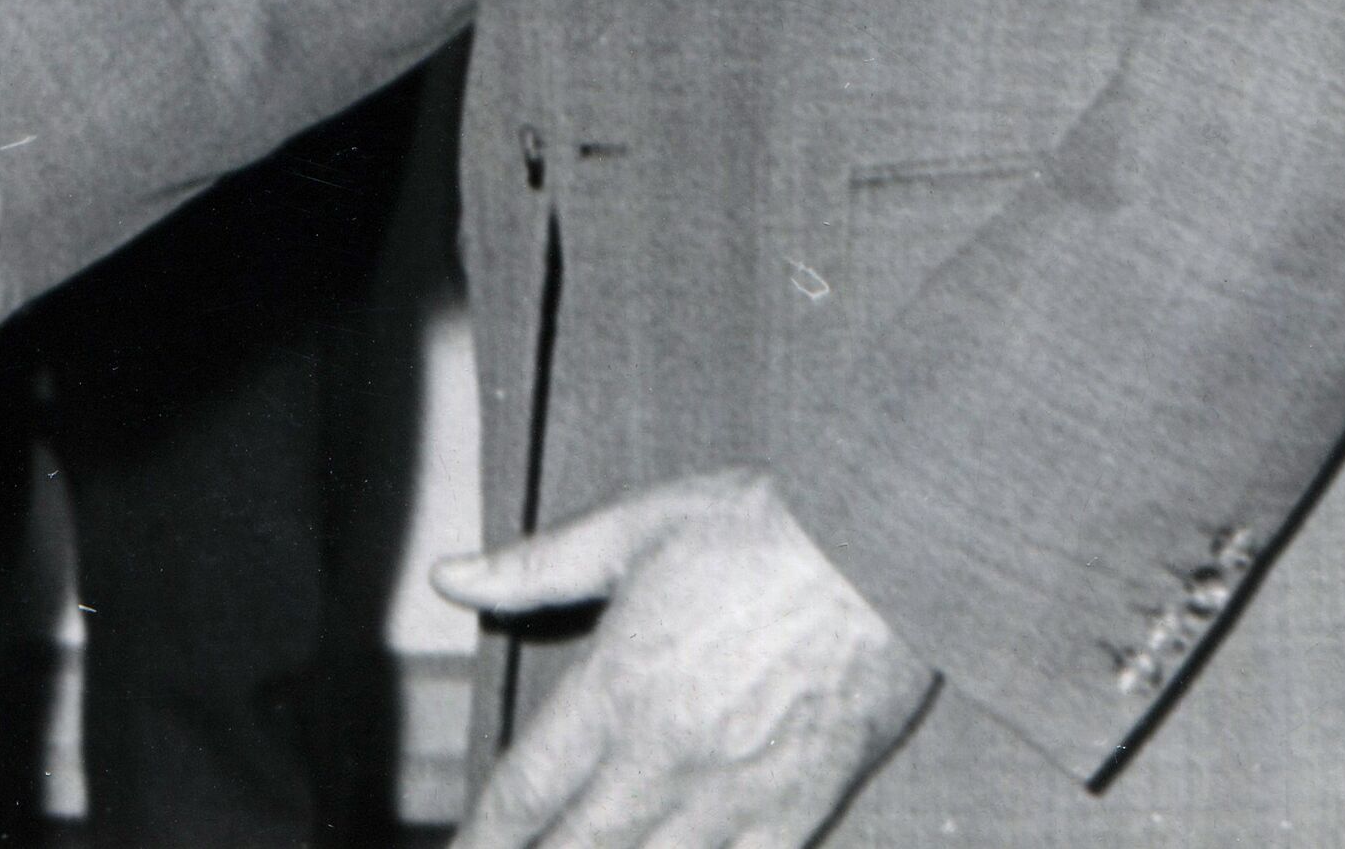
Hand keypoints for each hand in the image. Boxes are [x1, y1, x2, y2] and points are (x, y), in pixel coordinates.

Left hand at [436, 469, 934, 848]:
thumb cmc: (767, 527)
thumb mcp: (636, 526)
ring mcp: (732, 797)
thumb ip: (537, 565)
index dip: (481, 838)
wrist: (895, 551)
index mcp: (616, 688)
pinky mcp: (797, 813)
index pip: (524, 790)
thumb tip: (449, 576)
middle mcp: (664, 759)